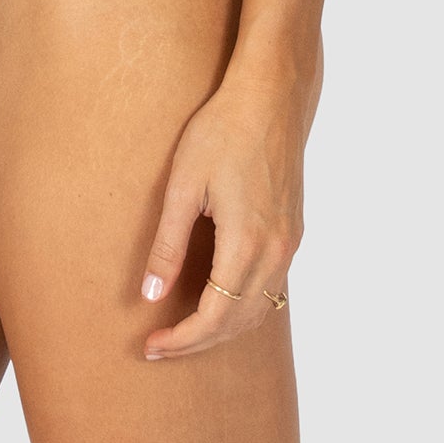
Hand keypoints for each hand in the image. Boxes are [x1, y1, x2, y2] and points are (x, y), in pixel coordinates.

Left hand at [138, 35, 322, 360]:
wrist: (270, 96)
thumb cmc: (222, 130)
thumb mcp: (183, 184)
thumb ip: (168, 243)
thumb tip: (150, 295)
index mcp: (246, 243)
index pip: (214, 317)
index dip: (182, 339)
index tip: (151, 346)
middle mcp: (275, 252)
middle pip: (239, 323)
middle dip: (199, 342)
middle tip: (160, 345)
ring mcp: (289, 243)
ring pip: (260, 310)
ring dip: (223, 328)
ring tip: (184, 330)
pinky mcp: (292, 231)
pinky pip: (272, 288)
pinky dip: (244, 307)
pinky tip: (219, 300)